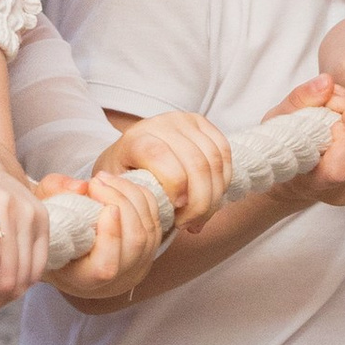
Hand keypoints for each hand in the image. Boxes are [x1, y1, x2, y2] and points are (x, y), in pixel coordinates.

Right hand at [40, 167, 171, 300]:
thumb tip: (81, 187)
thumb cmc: (49, 228)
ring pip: (148, 232)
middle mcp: (113, 281)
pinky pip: (156, 223)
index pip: (106, 268)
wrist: (63, 241)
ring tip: (106, 178)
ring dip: (130, 196)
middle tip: (97, 180)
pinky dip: (143, 198)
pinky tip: (122, 185)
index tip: (105, 207)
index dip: (111, 237)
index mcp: (82, 280)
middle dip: (121, 203)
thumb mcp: (39, 211)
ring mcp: (135, 268)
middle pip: (134, 245)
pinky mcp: (148, 252)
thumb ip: (53, 195)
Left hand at [96, 108, 232, 233]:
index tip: (176, 211)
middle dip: (200, 202)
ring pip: (214, 160)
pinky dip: (223, 179)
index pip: (160, 155)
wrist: (129, 153)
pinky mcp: (202, 123)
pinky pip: (224, 151)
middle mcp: (161, 124)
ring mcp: (184, 120)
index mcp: (135, 139)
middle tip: (190, 223)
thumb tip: (159, 216)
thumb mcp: (120, 190)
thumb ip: (137, 202)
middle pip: (195, 163)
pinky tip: (213, 197)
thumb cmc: (125, 177)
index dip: (174, 185)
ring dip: (214, 195)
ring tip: (200, 216)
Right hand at [277, 73, 344, 208]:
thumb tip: (327, 82)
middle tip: (333, 94)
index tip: (323, 115)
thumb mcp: (278, 121)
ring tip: (343, 95)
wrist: (299, 171)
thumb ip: (300, 100)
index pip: (340, 169)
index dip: (339, 134)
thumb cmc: (284, 145)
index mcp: (316, 185)